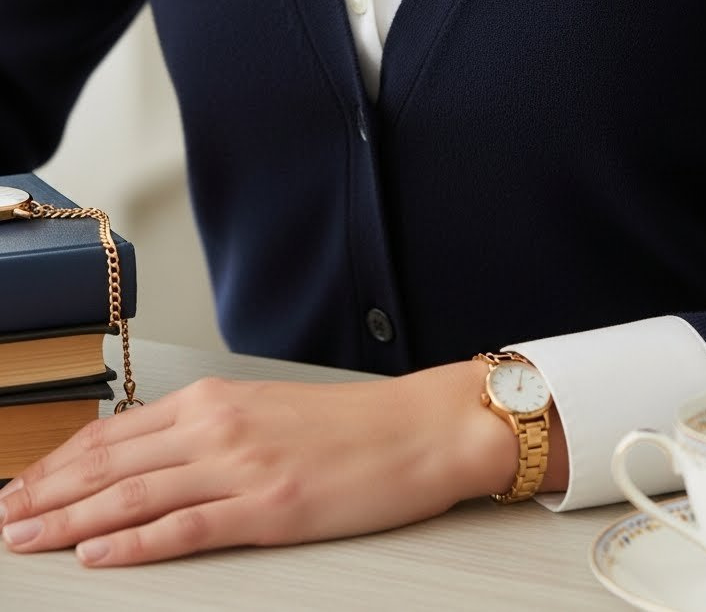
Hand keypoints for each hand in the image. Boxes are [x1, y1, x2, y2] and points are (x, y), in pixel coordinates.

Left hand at [0, 360, 532, 566]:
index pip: (113, 433)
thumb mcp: (263, 410)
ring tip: (26, 538)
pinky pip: (184, 529)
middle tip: (4, 517)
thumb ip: (205, 429)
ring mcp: (239, 467)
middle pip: (110, 463)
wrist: (415, 429)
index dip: (59, 462)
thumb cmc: (348, 425)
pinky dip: (133, 544)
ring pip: (132, 495)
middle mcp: (216, 426)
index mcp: (212, 399)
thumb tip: (148, 455)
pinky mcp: (267, 508)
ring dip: (69, 519)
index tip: (23, 484)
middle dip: (47, 493)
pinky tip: (96, 555)